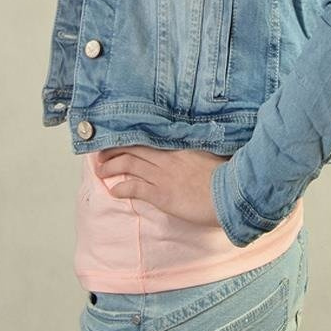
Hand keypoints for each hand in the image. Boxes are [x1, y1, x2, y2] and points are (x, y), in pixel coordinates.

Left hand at [94, 145, 230, 228]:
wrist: (231, 194)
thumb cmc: (226, 175)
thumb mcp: (210, 153)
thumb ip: (195, 148)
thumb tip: (188, 147)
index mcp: (179, 144)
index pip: (147, 136)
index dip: (129, 137)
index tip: (117, 138)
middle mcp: (166, 157)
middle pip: (132, 148)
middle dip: (112, 151)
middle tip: (100, 154)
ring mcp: (162, 175)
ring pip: (128, 165)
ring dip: (110, 167)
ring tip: (100, 171)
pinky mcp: (161, 194)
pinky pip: (134, 188)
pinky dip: (121, 188)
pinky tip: (114, 191)